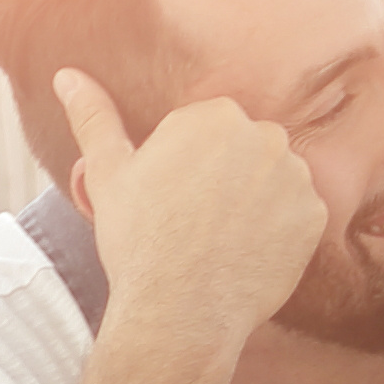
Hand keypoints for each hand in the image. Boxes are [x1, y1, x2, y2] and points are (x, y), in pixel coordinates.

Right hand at [58, 68, 327, 347]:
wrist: (180, 308)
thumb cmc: (137, 239)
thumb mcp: (107, 172)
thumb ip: (94, 117)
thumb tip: (68, 75)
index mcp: (213, 115)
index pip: (208, 130)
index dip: (187, 166)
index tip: (173, 196)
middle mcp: (264, 135)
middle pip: (246, 149)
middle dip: (225, 176)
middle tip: (195, 219)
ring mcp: (296, 176)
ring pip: (274, 180)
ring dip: (255, 200)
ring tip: (220, 237)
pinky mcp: (316, 215)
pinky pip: (298, 215)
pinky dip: (279, 231)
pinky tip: (248, 251)